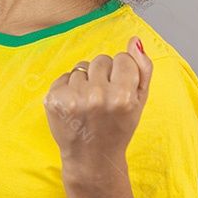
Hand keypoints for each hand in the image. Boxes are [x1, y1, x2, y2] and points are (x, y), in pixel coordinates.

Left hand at [43, 36, 153, 172]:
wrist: (92, 157)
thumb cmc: (118, 128)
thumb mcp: (140, 101)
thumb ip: (143, 69)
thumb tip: (134, 40)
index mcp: (123, 96)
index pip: (123, 58)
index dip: (122, 74)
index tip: (120, 91)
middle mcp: (97, 96)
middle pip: (101, 60)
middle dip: (104, 75)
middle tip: (104, 100)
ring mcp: (73, 99)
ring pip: (82, 67)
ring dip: (86, 82)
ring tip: (89, 104)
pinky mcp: (54, 100)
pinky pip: (65, 76)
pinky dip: (69, 88)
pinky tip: (75, 106)